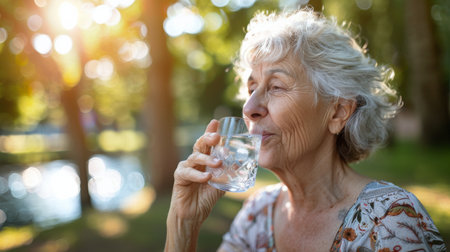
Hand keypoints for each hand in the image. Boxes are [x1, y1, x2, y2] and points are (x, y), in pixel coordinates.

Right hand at [165, 120, 224, 251]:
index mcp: (204, 159)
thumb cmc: (205, 197)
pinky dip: (199, 175)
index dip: (210, 131)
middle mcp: (194, 160)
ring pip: (195, 157)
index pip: (208, 143)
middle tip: (217, 137)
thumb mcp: (221, 185)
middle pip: (200, 144)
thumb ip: (228, 175)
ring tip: (218, 163)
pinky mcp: (179, 177)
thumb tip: (241, 166)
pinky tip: (207, 177)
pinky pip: (188, 173)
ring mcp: (186, 167)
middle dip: (208, 138)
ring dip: (207, 159)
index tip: (216, 122)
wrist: (193, 214)